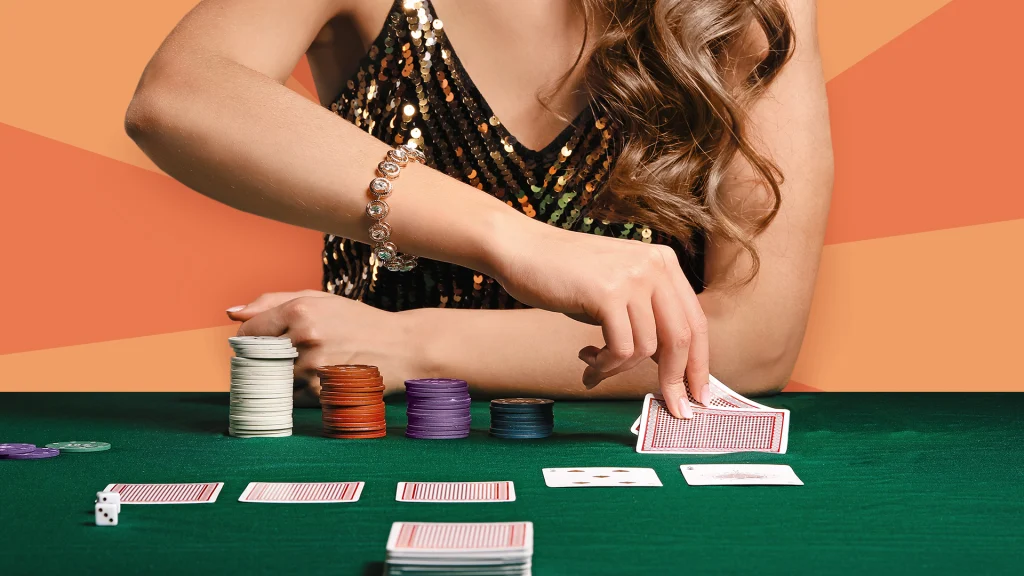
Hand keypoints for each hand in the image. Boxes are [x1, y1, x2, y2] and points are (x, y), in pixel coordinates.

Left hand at [225, 290, 419, 404]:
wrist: (402, 347)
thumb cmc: (358, 321)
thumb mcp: (320, 300)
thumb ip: (272, 301)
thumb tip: (231, 312)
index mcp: (300, 310)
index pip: (248, 330)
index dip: (250, 336)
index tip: (263, 339)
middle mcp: (303, 338)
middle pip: (255, 357)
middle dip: (260, 358)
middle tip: (280, 355)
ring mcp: (312, 368)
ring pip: (271, 379)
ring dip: (278, 376)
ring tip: (303, 367)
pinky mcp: (321, 392)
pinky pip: (291, 396)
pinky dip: (297, 391)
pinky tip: (317, 380)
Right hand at [490, 219, 709, 418]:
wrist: (521, 249)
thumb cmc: (565, 275)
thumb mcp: (617, 288)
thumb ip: (645, 316)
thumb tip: (671, 367)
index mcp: (663, 262)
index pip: (695, 320)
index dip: (700, 363)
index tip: (699, 395)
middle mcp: (655, 266)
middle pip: (682, 337)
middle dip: (677, 379)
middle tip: (673, 408)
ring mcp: (632, 277)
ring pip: (647, 348)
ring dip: (619, 369)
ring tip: (594, 365)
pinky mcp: (608, 293)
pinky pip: (620, 349)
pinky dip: (604, 365)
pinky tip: (586, 360)